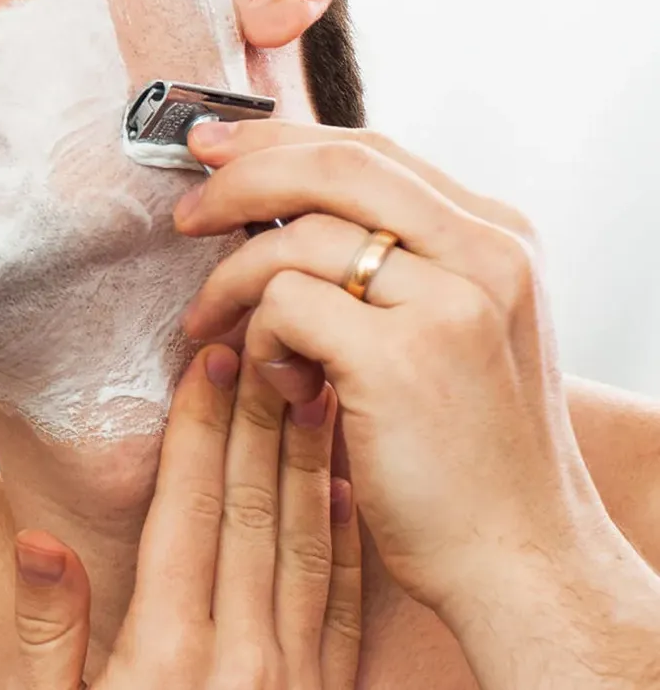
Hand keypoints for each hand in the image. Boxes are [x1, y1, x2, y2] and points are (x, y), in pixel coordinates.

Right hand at [7, 345, 361, 688]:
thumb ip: (48, 632)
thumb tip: (37, 540)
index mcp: (165, 652)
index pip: (185, 512)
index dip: (196, 432)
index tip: (207, 364)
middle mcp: (239, 657)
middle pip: (249, 513)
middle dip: (254, 421)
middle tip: (263, 347)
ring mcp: (293, 679)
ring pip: (304, 546)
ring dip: (307, 463)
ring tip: (311, 391)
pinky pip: (342, 608)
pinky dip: (343, 542)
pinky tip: (341, 491)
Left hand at [176, 120, 659, 686]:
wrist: (516, 559)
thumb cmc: (465, 457)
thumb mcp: (454, 334)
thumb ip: (397, 266)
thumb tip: (283, 208)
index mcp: (500, 238)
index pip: (372, 151)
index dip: (280, 141)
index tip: (214, 149)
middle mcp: (488, 254)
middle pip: (334, 166)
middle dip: (239, 178)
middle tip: (184, 214)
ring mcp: (450, 301)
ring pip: (296, 238)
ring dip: (231, 281)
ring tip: (213, 327)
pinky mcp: (400, 355)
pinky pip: (284, 304)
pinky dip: (257, 338)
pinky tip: (275, 383)